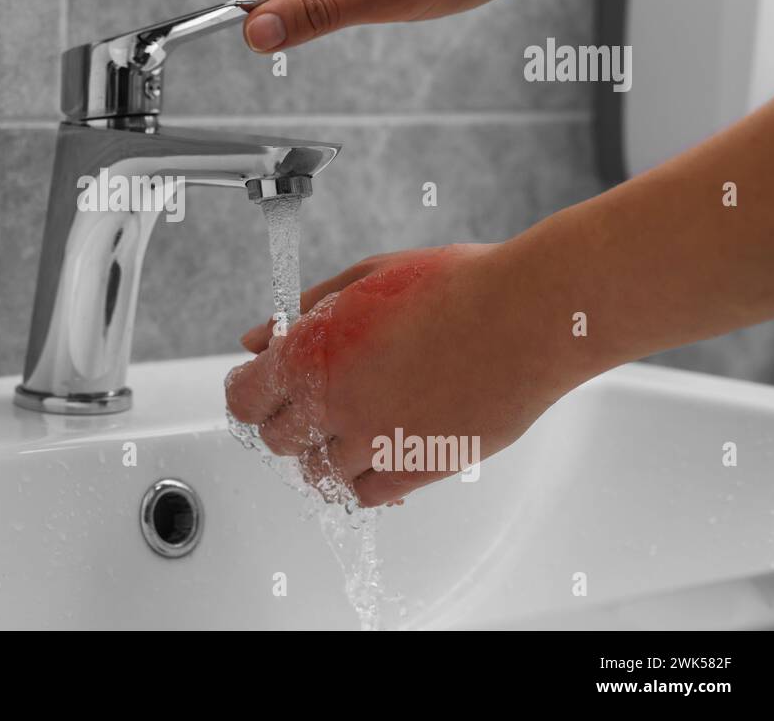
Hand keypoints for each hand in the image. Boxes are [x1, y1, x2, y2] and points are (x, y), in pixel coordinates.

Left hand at [225, 244, 581, 506]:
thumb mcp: (366, 278)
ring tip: (352, 423)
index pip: (245, 398)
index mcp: (311, 353)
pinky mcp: (418, 469)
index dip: (250, 392)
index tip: (262, 387)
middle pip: (278, 440)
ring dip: (325, 452)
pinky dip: (361, 480)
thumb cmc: (454, 284)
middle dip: (286, 420)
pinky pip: (365, 496)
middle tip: (312, 401)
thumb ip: (305, 310)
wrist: (527, 315)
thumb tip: (256, 338)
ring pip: (318, 474)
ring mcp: (375, 442)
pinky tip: (377, 452)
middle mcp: (335, 404)